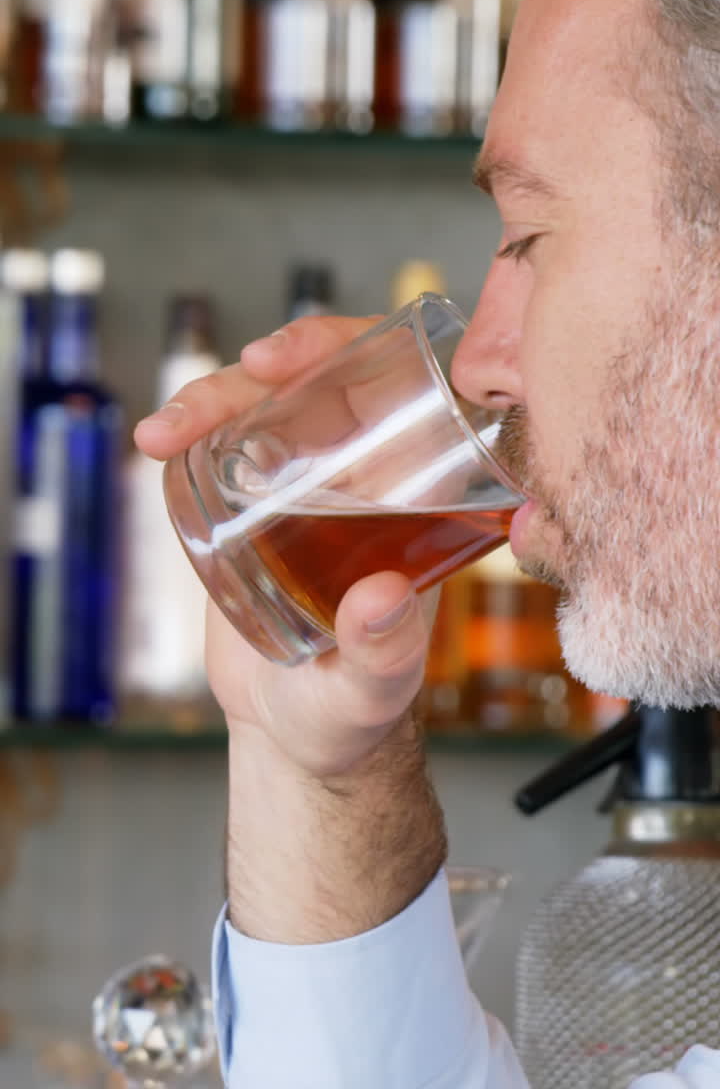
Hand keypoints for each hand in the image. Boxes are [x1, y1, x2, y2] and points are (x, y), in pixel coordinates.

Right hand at [134, 317, 433, 778]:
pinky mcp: (253, 511)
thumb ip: (384, 655)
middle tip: (216, 391)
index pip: (402, 395)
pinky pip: (225, 450)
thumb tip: (381, 597)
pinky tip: (158, 442)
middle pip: (325, 387)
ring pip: (265, 411)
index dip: (351, 351)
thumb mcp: (374, 690)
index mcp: (416, 505)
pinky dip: (190, 436)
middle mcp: (366, 485)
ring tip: (162, 435)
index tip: (286, 361)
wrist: (294, 737)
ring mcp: (307, 493)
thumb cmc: (353, 716)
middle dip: (266, 366)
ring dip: (210, 400)